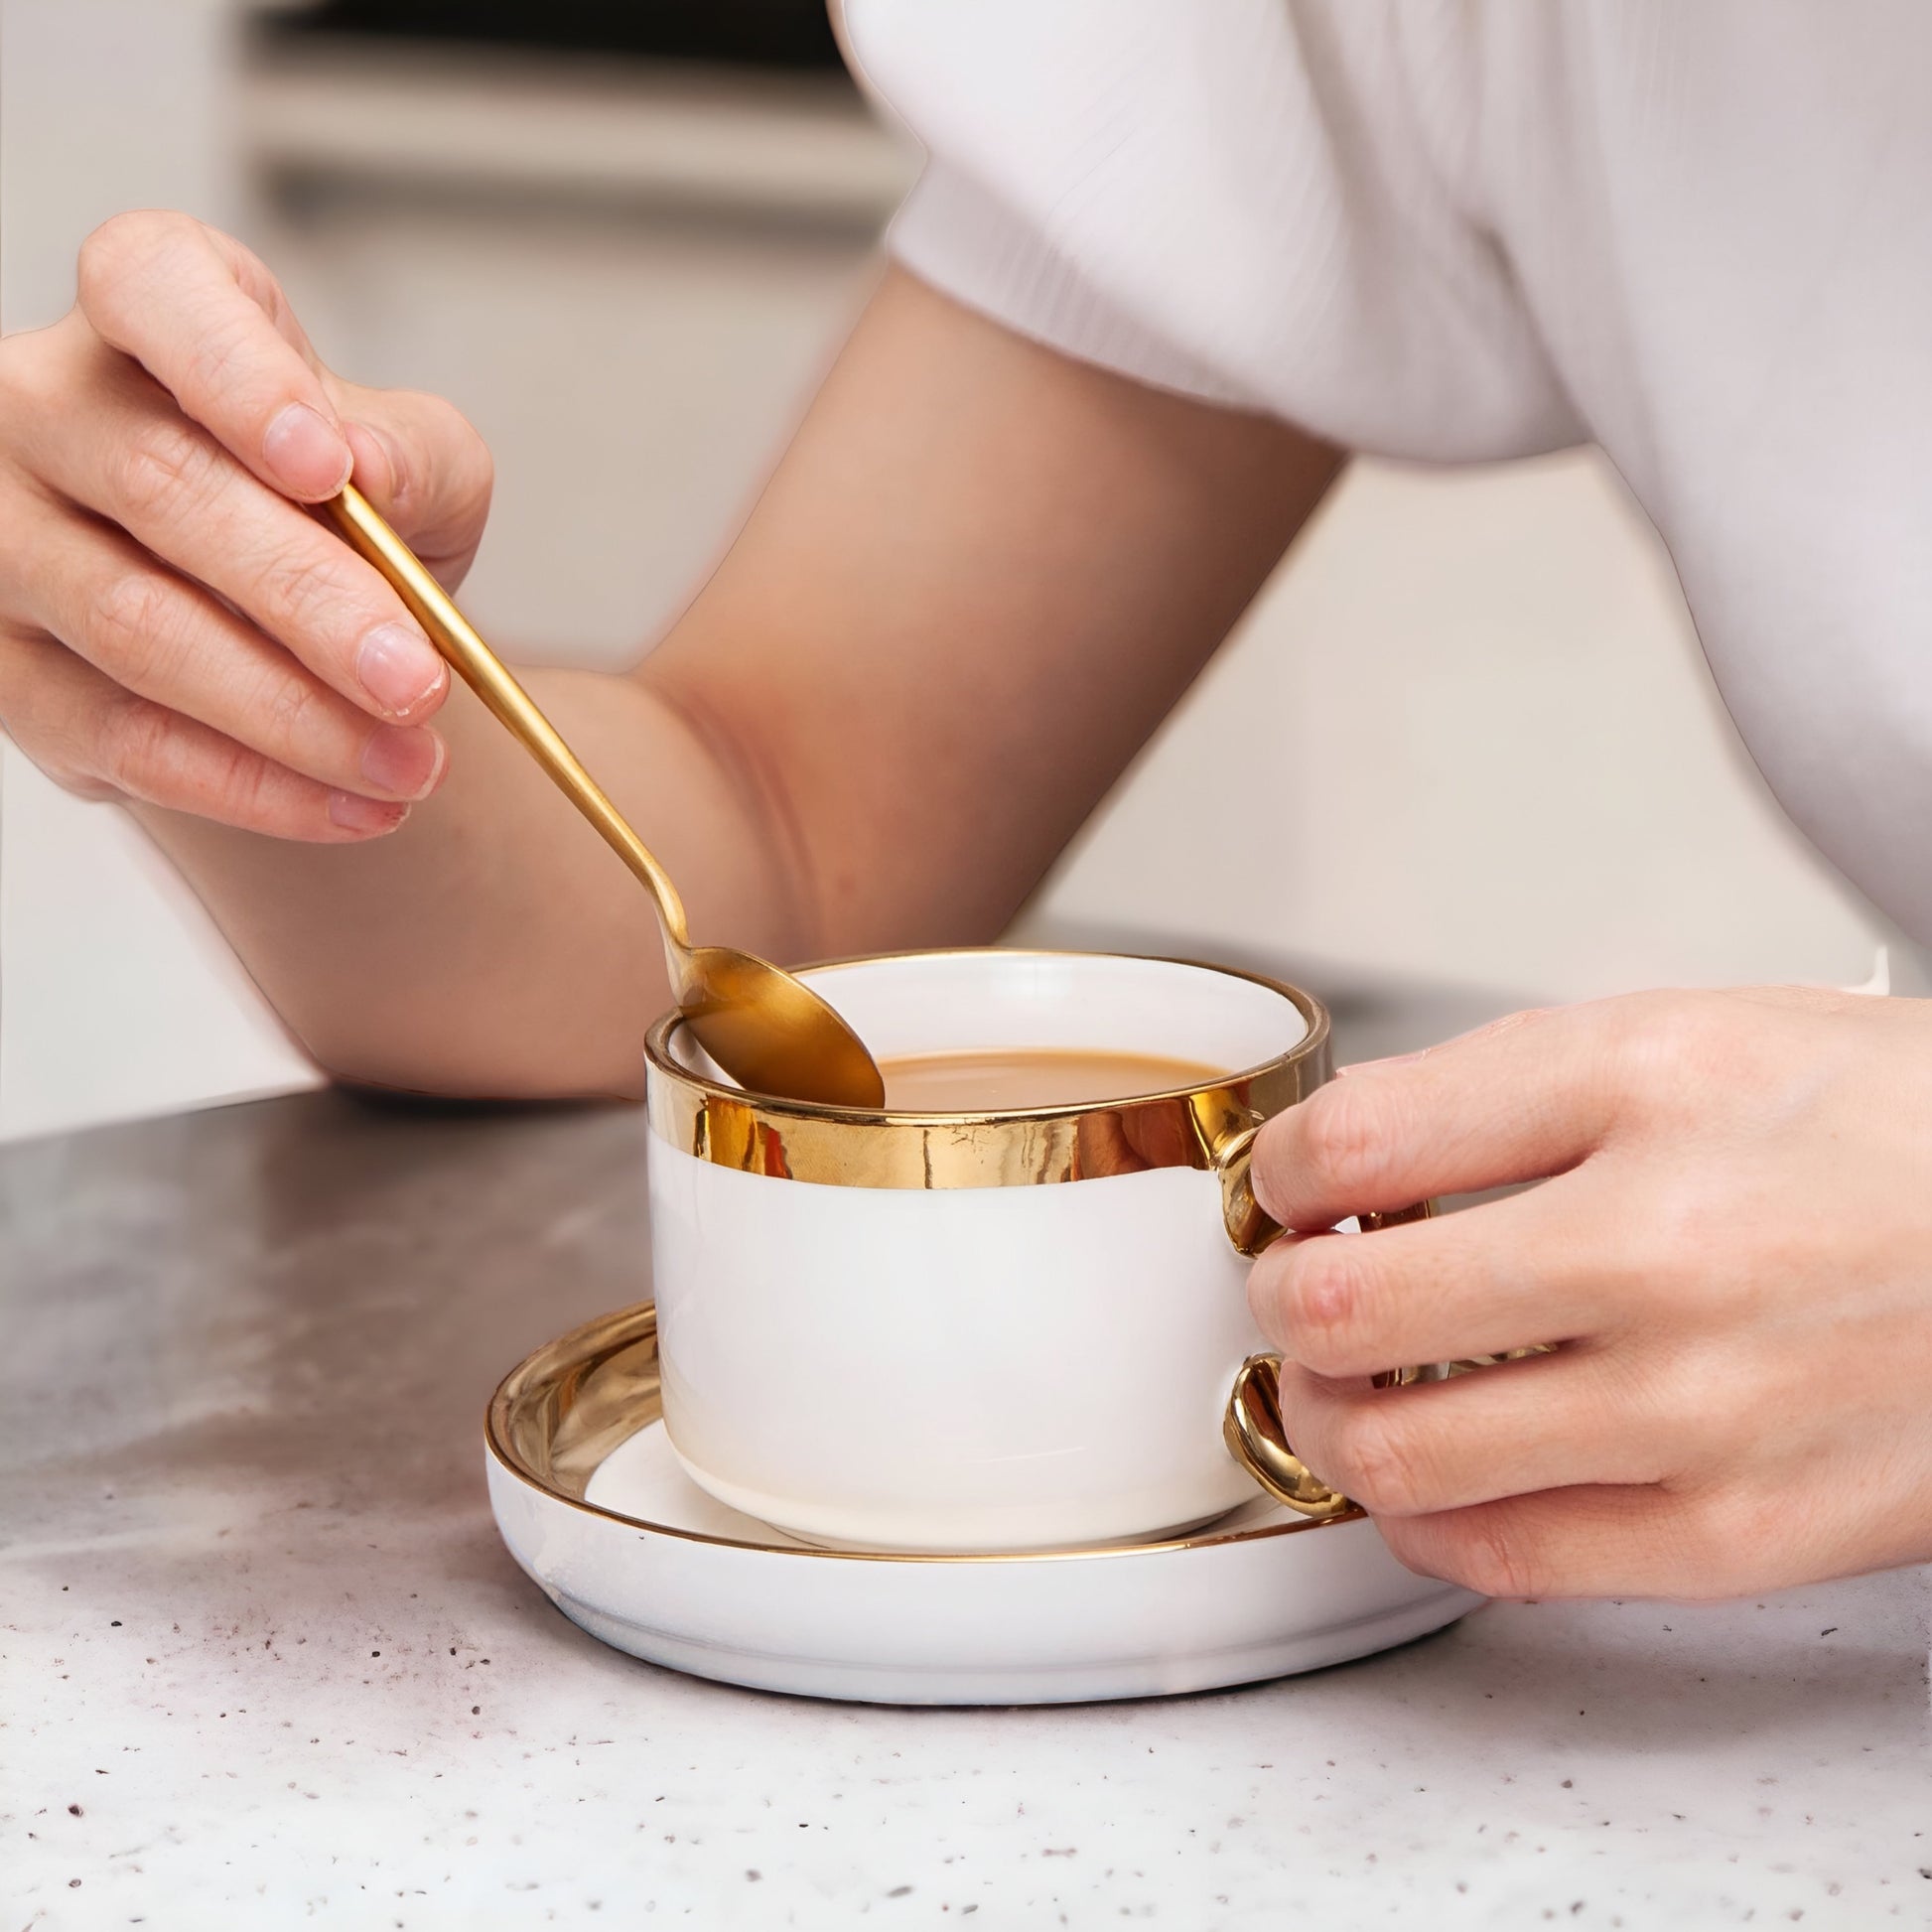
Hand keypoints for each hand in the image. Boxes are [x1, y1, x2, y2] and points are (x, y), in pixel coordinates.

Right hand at [0, 211, 492, 838]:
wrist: (286, 607)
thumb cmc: (340, 501)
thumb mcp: (413, 461)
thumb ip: (411, 459)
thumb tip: (371, 472)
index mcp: (147, 307)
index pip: (154, 288)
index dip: (236, 374)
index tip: (329, 465)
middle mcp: (43, 402)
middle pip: (161, 492)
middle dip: (308, 603)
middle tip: (420, 683)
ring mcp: (2, 537)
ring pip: (138, 629)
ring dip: (292, 716)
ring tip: (410, 764)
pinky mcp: (7, 668)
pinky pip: (124, 737)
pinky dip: (253, 786)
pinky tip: (355, 807)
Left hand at [1246, 987, 1931, 1598]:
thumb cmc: (1886, 1131)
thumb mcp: (1683, 1036)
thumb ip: (1491, 1089)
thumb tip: (1335, 1157)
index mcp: (1645, 1089)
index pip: (1355, 1142)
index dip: (1279, 1173)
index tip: (1287, 1191)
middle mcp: (1668, 1252)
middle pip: (1344, 1309)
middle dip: (1281, 1300)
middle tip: (1295, 1289)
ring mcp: (1702, 1412)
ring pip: (1395, 1454)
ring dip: (1329, 1416)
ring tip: (1349, 1382)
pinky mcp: (1736, 1536)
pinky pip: (1499, 1556)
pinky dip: (1423, 1514)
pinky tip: (1434, 1467)